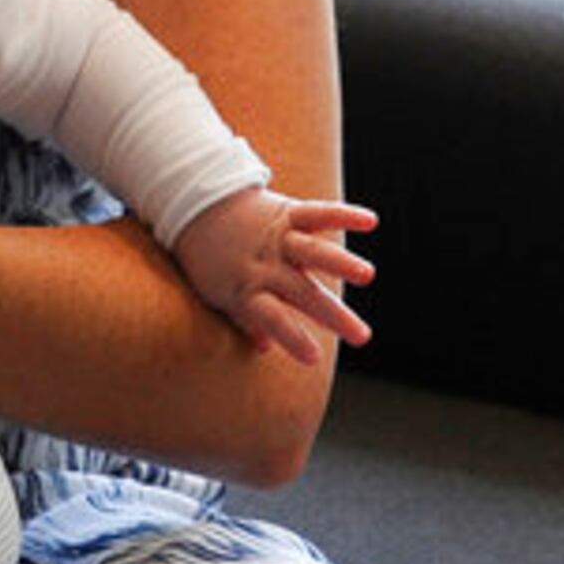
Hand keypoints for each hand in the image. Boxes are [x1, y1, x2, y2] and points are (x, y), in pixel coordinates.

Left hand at [171, 187, 375, 365]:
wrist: (192, 204)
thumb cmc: (207, 258)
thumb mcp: (217, 294)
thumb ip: (244, 320)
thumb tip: (264, 348)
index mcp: (246, 290)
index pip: (271, 319)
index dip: (292, 337)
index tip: (314, 359)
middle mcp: (265, 265)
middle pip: (302, 292)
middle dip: (333, 315)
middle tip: (361, 336)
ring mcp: (277, 238)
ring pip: (312, 251)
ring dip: (340, 262)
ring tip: (366, 275)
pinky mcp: (287, 212)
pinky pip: (317, 213)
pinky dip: (343, 215)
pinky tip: (371, 222)